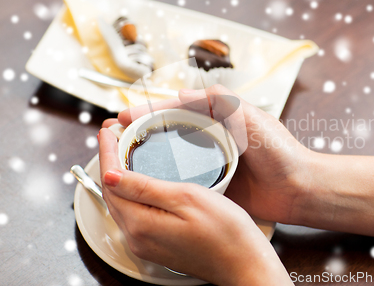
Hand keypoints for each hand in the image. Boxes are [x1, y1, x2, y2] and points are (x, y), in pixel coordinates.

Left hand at [98, 128, 291, 284]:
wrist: (245, 265)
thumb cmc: (226, 232)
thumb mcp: (187, 198)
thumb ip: (145, 188)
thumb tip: (110, 174)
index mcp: (141, 224)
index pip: (110, 182)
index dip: (107, 152)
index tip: (107, 130)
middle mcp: (137, 238)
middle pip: (112, 194)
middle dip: (110, 163)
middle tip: (115, 136)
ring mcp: (146, 245)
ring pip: (122, 205)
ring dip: (120, 178)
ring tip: (125, 153)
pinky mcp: (157, 247)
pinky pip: (135, 216)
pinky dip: (132, 194)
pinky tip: (143, 181)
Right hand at [103, 85, 312, 223]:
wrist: (299, 189)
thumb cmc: (280, 151)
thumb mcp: (252, 117)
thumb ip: (222, 101)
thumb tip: (181, 93)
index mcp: (219, 119)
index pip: (177, 111)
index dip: (150, 111)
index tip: (125, 114)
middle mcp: (211, 139)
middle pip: (169, 132)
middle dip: (142, 131)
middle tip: (114, 135)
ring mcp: (210, 163)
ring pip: (172, 156)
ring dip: (147, 156)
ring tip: (120, 159)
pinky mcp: (213, 186)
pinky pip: (184, 181)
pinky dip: (164, 179)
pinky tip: (145, 183)